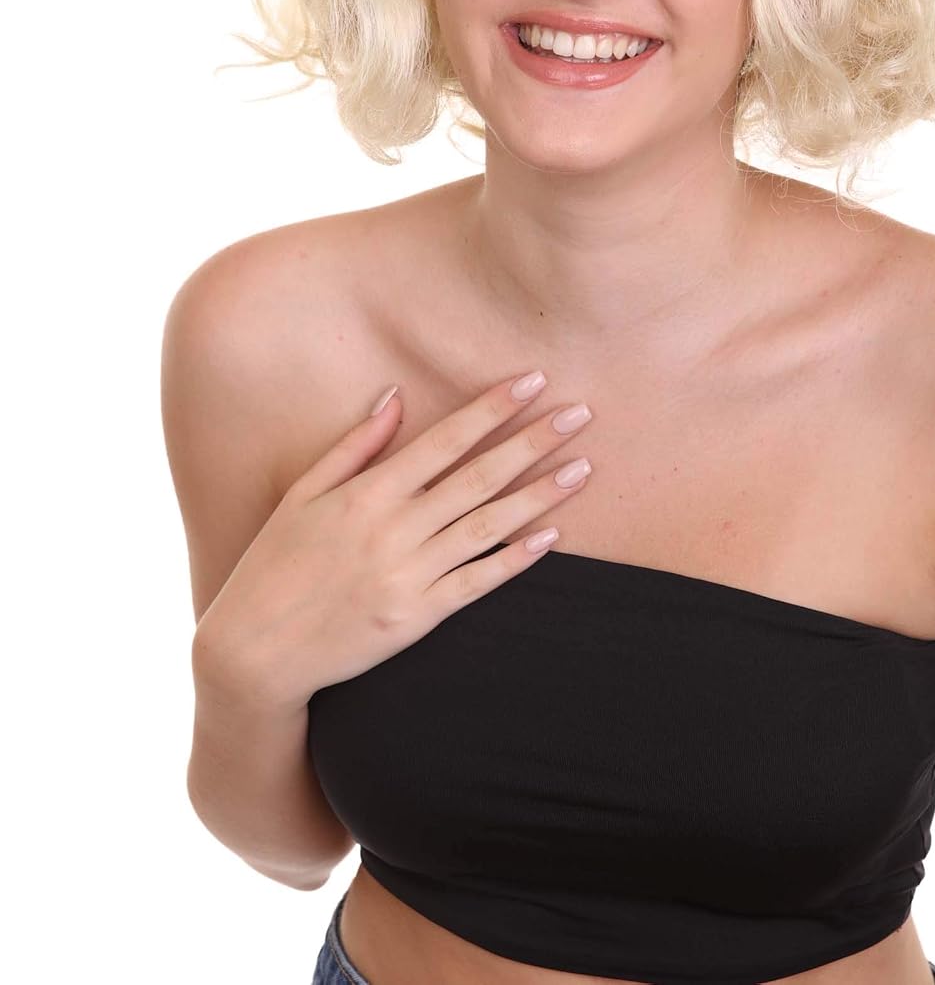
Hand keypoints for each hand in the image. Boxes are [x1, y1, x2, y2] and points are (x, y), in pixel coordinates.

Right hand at [190, 372, 592, 712]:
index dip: (492, 408)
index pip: (445, 440)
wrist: (253, 652)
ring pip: (488, 527)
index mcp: (367, 493)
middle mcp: (393, 529)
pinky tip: (551, 537)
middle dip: (533, 442)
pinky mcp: (417, 618)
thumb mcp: (303, 494)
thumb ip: (354, 446)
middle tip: (580, 414)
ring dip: (539, 496)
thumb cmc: (274, 564)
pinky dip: (515, 561)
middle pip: (478, 477)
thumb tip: (396, 396)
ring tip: (582, 469)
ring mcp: (408, 575)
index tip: (532, 381)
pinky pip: (477, 584)